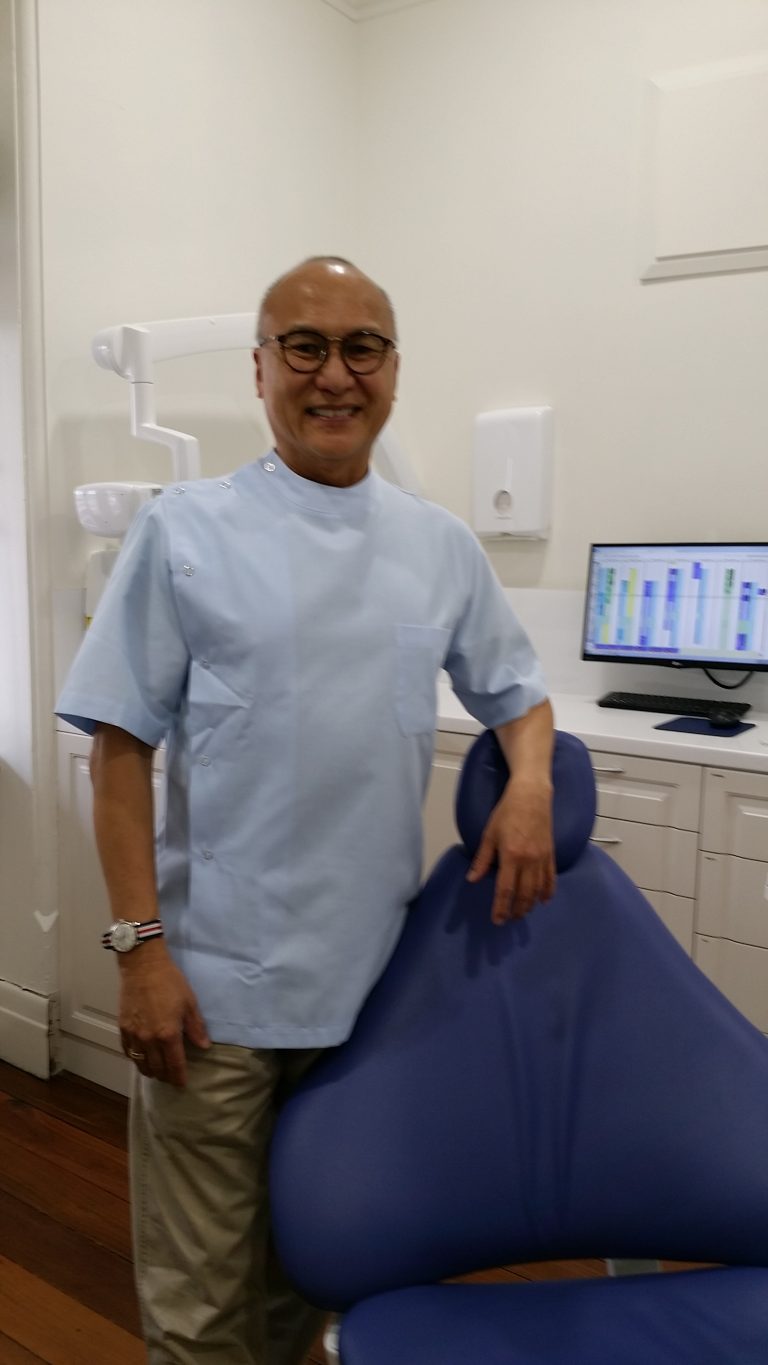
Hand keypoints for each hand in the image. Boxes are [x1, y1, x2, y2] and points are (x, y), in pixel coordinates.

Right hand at [119, 942, 209, 1085]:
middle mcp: (149, 1039)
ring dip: (149, 1071)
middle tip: (171, 1078)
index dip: (179, 1077)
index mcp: (168, 1034)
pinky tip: (140, 1058)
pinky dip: (135, 1059)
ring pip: (140, 1063)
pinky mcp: (123, 1028)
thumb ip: (196, 1028)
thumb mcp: (189, 1003)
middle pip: (156, 1068)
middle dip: (165, 1076)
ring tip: (157, 1072)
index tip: (182, 1084)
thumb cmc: (170, 982)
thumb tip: (204, 1046)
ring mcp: (134, 1035)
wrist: (143, 967)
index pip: (175, 1065)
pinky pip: (128, 1051)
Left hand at [466, 777, 555, 924]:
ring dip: (530, 904)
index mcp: (511, 856)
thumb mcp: (489, 834)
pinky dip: (548, 891)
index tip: (497, 920)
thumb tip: (472, 879)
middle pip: (524, 894)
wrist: (532, 795)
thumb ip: (482, 859)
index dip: (501, 908)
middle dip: (516, 910)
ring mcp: (542, 858)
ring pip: (538, 890)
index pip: (505, 890)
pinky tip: (543, 900)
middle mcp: (529, 861)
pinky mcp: (551, 854)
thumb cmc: (507, 812)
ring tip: (522, 912)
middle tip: (509, 919)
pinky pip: (551, 878)